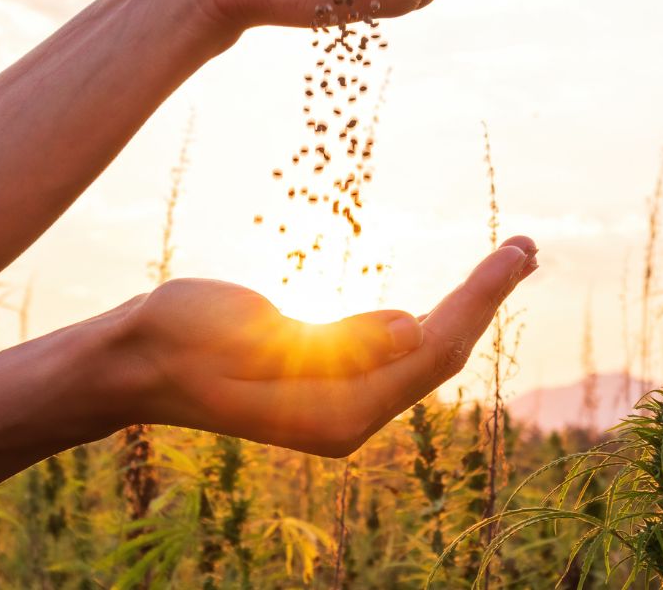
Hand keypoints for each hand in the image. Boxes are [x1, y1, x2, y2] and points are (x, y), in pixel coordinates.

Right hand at [109, 236, 536, 457]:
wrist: (134, 361)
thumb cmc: (178, 339)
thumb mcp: (249, 333)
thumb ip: (335, 341)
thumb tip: (411, 328)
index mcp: (334, 413)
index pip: (430, 352)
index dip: (479, 301)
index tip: (515, 253)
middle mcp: (348, 417)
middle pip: (439, 354)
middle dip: (486, 300)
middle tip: (528, 246)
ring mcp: (341, 402)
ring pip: (424, 352)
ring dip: (469, 305)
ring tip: (510, 261)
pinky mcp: (330, 381)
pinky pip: (397, 350)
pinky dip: (433, 315)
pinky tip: (458, 294)